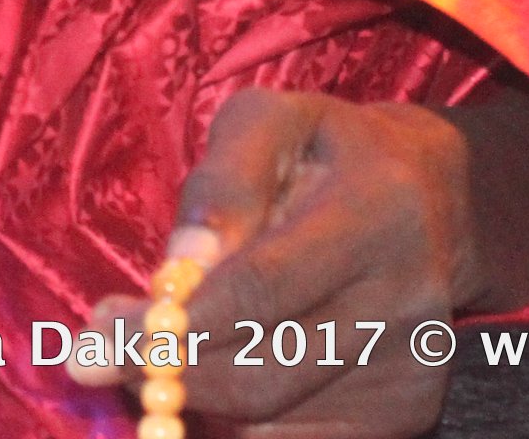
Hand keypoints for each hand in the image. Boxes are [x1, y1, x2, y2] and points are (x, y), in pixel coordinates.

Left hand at [76, 88, 471, 438]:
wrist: (435, 198)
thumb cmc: (327, 150)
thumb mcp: (271, 121)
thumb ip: (223, 181)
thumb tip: (181, 263)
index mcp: (372, 214)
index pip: (260, 292)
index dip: (171, 328)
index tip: (93, 341)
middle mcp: (404, 301)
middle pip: (262, 373)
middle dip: (164, 374)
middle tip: (96, 355)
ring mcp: (412, 366)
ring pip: (271, 418)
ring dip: (191, 396)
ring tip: (153, 349)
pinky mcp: (409, 410)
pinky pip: (299, 438)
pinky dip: (236, 420)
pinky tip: (210, 372)